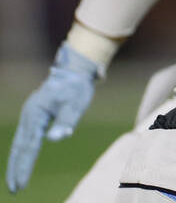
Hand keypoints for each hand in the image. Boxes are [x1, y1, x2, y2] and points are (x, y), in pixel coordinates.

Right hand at [6, 44, 99, 192]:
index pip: (29, 146)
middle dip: (16, 169)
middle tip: (14, 189)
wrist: (74, 70)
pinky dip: (21, 152)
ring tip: (15, 181)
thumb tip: (56, 138)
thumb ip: (66, 121)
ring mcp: (29, 116)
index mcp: (36, 114)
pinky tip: (21, 162)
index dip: (25, 166)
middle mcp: (29, 116)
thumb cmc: (76, 87)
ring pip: (19, 143)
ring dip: (17, 162)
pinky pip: (24, 138)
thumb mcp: (76, 103)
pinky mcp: (34, 116)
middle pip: (19, 147)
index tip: (21, 184)